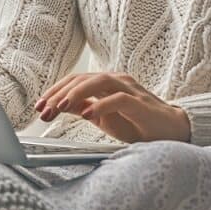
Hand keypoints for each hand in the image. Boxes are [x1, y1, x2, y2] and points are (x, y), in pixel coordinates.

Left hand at [34, 72, 190, 143]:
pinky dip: (100, 105)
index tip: (38, 107)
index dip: (54, 92)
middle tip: (43, 110)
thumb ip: (84, 108)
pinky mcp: (140, 102)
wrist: (172, 130)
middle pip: (81, 79)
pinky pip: (118, 98)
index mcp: (105, 83)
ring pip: (97, 82)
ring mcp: (129, 89)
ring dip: (75, 94)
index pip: (74, 81)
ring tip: (59, 108)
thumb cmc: (138, 123)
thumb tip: (58, 106)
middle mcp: (115, 81)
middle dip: (58, 95)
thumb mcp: (104, 118)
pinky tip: (88, 115)